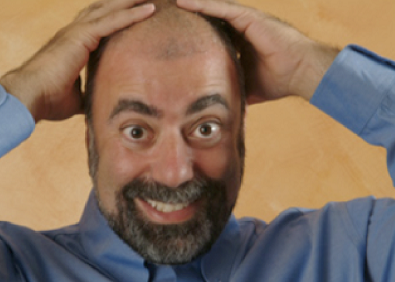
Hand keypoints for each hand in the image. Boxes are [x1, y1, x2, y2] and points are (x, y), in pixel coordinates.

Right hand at [0, 0, 154, 121]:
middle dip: (126, 3)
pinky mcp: (82, 36)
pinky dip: (132, 14)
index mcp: (74, 44)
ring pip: (111, 10)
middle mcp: (75, 32)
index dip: (117, 17)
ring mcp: (78, 31)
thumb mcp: (77, 97)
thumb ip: (91, 94)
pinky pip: (113, 21)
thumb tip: (102, 103)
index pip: (100, 25)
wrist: (31, 97)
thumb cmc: (50, 99)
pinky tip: (150, 9)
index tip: (135, 13)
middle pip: (106, 10)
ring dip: (132, 2)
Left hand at [177, 0, 338, 102]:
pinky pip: (221, 9)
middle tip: (166, 14)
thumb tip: (222, 106)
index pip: (213, 35)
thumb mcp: (248, 87)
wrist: (302, 73)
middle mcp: (242, 28)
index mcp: (241, 42)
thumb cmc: (280, 80)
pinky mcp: (249, 18)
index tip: (174, 35)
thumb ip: (235, 89)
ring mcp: (246, 21)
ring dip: (192, 6)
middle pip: (210, 19)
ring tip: (170, 3)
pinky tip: (183, 2)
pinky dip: (202, 5)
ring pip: (213, 10)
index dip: (194, 34)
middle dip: (190, 17)